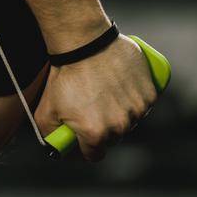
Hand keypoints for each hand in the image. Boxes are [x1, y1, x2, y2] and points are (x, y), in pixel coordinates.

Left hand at [33, 35, 157, 161]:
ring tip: (104, 92)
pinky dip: (134, 97)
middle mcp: (120, 126)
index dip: (85, 147)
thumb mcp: (46, 110)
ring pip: (129, 120)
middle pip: (113, 138)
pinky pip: (143, 104)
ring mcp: (138, 109)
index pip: (94, 154)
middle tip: (91, 107)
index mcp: (96, 134)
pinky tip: (120, 84)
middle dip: (102, 128)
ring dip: (120, 112)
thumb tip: (57, 147)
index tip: (81, 136)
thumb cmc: (65, 74)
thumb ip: (50, 135)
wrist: (85, 41)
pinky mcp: (150, 93)